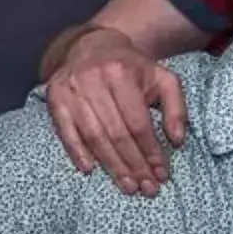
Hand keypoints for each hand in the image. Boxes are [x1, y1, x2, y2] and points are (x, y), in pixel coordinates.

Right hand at [45, 26, 188, 196]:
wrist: (92, 45)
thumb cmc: (132, 68)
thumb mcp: (162, 78)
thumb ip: (176, 108)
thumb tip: (177, 141)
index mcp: (122, 73)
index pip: (138, 122)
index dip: (150, 151)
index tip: (161, 173)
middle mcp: (93, 80)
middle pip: (116, 133)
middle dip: (134, 165)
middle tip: (146, 188)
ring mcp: (71, 89)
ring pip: (93, 136)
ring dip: (112, 166)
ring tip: (127, 186)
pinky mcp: (55, 97)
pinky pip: (65, 130)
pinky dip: (76, 152)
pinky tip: (90, 170)